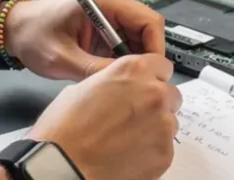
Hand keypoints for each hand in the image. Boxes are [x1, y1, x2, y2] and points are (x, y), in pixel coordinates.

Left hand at [5, 0, 165, 80]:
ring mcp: (110, 13)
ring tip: (118, 79)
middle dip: (144, 57)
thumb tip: (124, 82)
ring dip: (133, 60)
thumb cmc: (32, 34)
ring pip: (139, 39)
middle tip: (135, 81)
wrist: (14, 29)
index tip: (150, 72)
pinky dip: (123, 60)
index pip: (149, 21)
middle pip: (148, 31)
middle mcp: (112, 2)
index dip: (155, 49)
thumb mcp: (63, 58)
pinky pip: (127, 43)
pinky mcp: (106, 26)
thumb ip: (95, 69)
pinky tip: (110, 73)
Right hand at [27, 54, 181, 179]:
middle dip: (156, 104)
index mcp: (133, 71)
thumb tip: (119, 88)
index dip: (151, 77)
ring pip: (169, 123)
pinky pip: (165, 148)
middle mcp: (153, 94)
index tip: (145, 86)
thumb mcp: (81, 88)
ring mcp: (162, 125)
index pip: (162, 65)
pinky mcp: (165, 154)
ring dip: (154, 128)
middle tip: (132, 117)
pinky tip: (127, 155)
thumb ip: (112, 83)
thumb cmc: (63, 131)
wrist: (62, 167)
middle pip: (170, 94)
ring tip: (125, 140)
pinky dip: (151, 151)